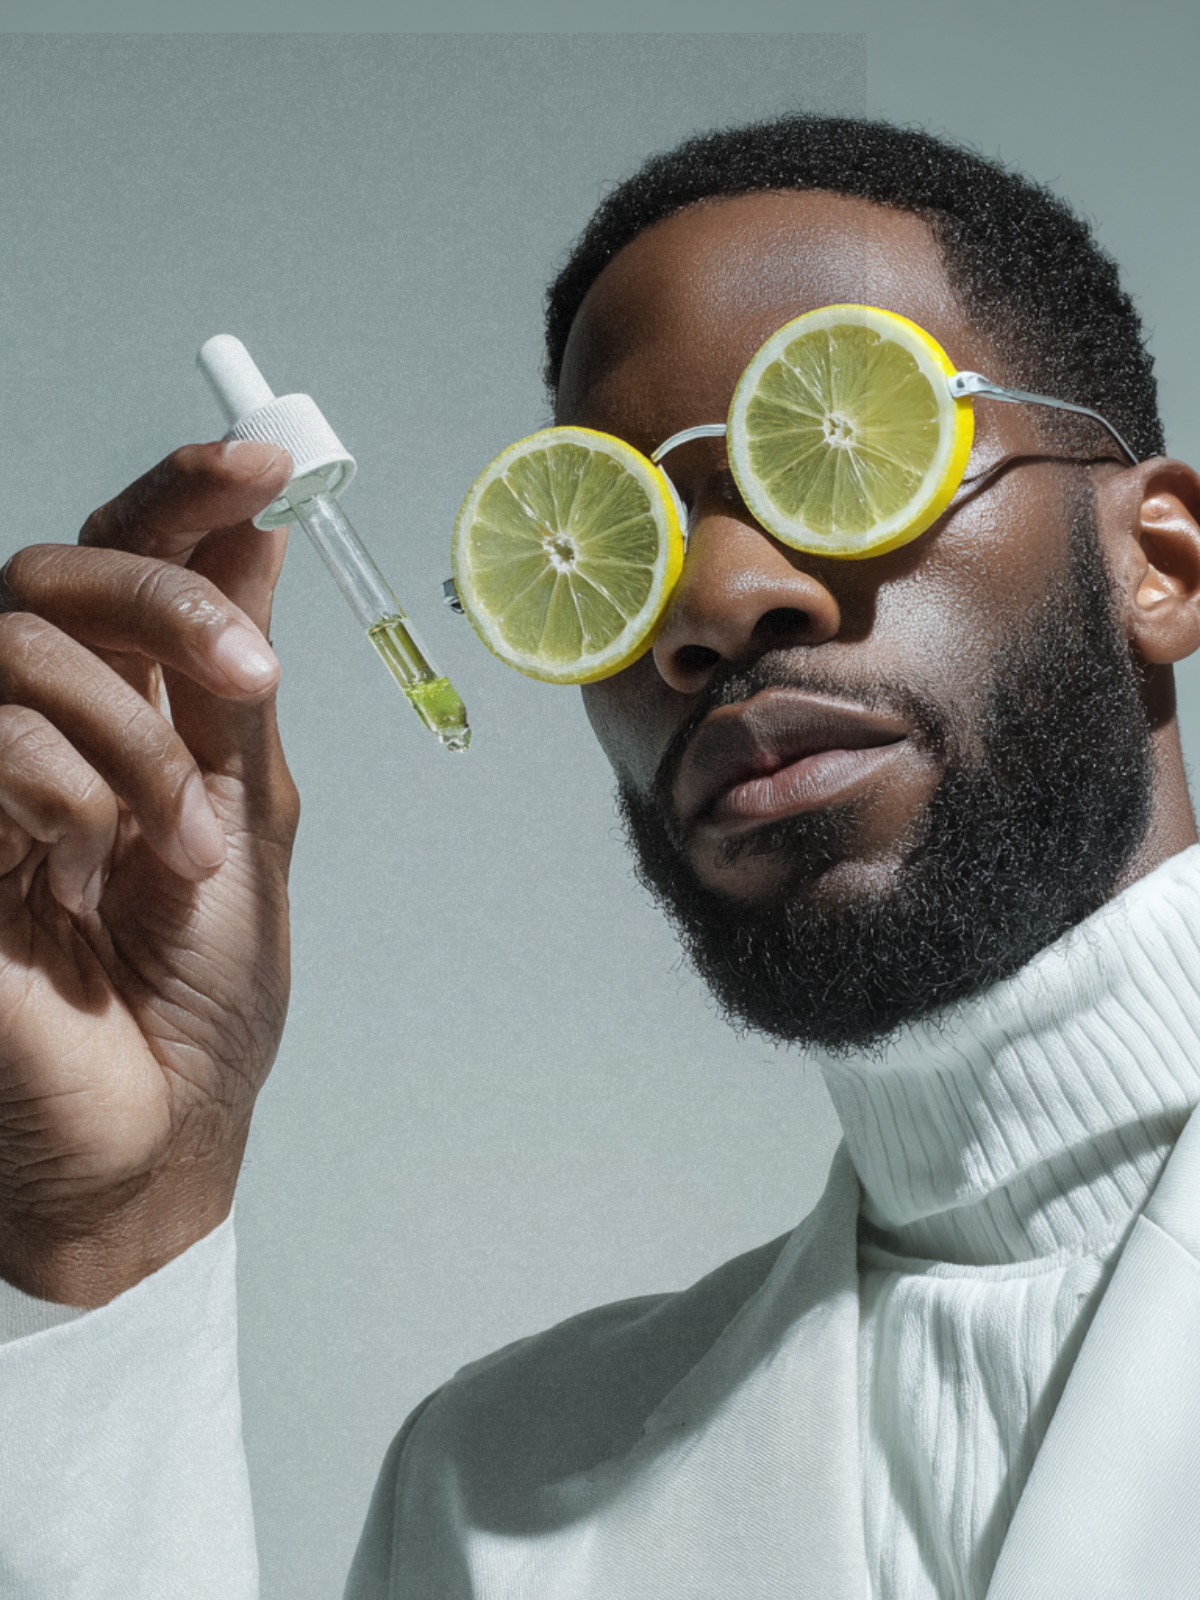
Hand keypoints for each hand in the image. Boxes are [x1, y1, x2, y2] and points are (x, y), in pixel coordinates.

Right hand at [0, 440, 298, 1306]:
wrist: (157, 1140)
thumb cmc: (203, 997)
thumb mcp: (248, 817)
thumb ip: (232, 683)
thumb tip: (257, 533)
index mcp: (116, 712)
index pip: (120, 556)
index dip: (183, 491)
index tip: (271, 460)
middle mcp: (30, 725)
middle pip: (54, 569)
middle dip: (167, 598)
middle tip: (251, 679)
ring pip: (21, 646)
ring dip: (138, 744)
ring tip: (182, 852)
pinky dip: (71, 795)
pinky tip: (88, 877)